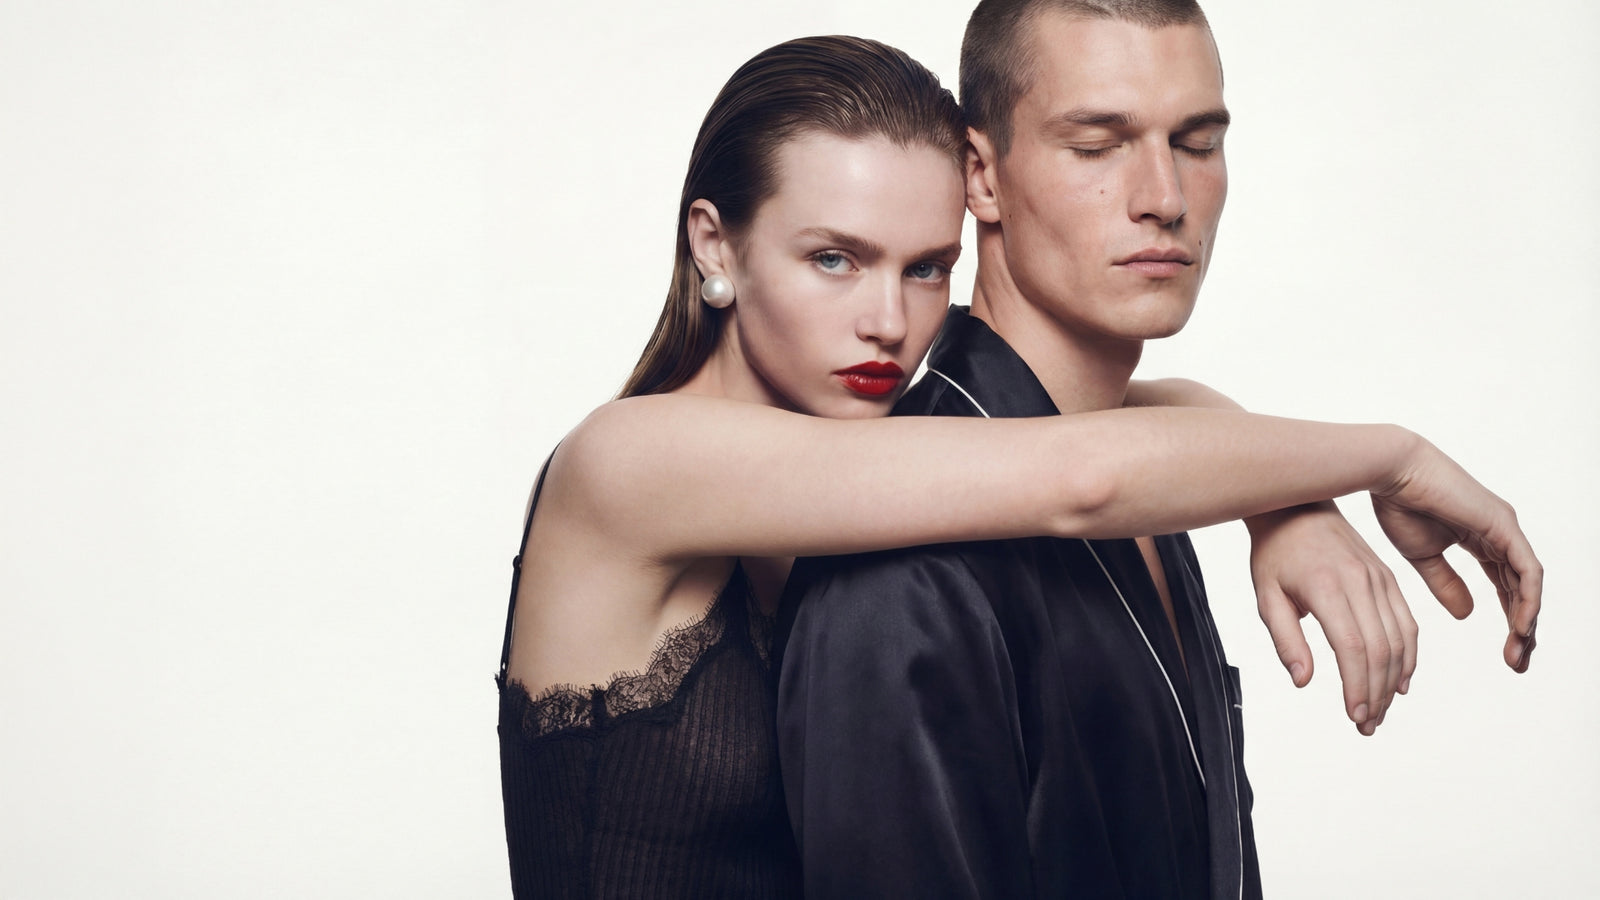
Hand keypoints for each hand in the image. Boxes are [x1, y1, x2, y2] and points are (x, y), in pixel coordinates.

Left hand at [1247, 501, 1415, 734]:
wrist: (1298, 507)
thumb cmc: (1276, 554)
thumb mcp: (1267, 597)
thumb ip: (1286, 639)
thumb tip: (1304, 681)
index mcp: (1328, 588)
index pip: (1353, 648)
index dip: (1358, 687)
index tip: (1354, 716)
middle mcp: (1361, 583)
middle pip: (1381, 650)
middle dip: (1376, 694)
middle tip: (1366, 725)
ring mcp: (1380, 579)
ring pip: (1400, 640)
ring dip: (1393, 681)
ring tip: (1379, 711)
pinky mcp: (1389, 578)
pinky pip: (1407, 622)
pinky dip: (1409, 655)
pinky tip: (1400, 682)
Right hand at [1371, 435, 1540, 673]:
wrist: (1390, 472)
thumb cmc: (1399, 505)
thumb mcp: (1423, 556)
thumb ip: (1446, 584)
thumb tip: (1468, 615)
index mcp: (1481, 539)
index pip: (1506, 586)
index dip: (1507, 620)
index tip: (1505, 653)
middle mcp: (1500, 533)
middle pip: (1522, 590)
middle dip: (1523, 629)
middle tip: (1516, 662)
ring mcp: (1505, 528)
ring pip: (1529, 584)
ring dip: (1527, 620)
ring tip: (1519, 651)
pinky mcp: (1503, 525)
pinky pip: (1527, 570)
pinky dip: (1528, 599)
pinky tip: (1521, 625)